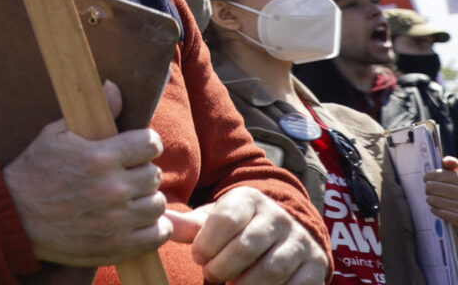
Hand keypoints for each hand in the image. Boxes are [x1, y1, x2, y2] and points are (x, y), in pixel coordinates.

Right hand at [2, 82, 173, 265]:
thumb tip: (115, 87)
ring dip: (145, 199)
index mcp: (98, 157)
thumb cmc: (34, 172)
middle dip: (141, 171)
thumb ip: (92, 114)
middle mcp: (111, 188)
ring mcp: (116, 219)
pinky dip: (151, 227)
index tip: (135, 149)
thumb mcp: (55, 135)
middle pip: (154, 174)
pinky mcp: (117, 245)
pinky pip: (156, 234)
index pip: (150, 143)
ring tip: (128, 198)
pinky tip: (136, 220)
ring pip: (157, 204)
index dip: (144, 143)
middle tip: (126, 175)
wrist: (13, 216)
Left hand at [166, 187, 324, 283]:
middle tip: (210, 276)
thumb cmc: (239, 229)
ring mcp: (300, 242)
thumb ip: (189, 225)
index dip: (207, 243)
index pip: (226, 219)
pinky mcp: (316, 265)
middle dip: (222, 267)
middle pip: (247, 246)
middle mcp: (278, 218)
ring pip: (271, 269)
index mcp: (249, 200)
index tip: (198, 257)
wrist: (286, 232)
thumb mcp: (214, 220)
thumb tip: (160, 221)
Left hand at [422, 159, 457, 226]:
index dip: (430, 175)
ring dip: (430, 199)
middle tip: (428, 189)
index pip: (443, 174)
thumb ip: (454, 168)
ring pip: (435, 200)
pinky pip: (442, 213)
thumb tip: (446, 160)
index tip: (426, 177)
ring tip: (430, 198)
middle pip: (435, 187)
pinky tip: (435, 208)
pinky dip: (436, 210)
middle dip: (428, 188)